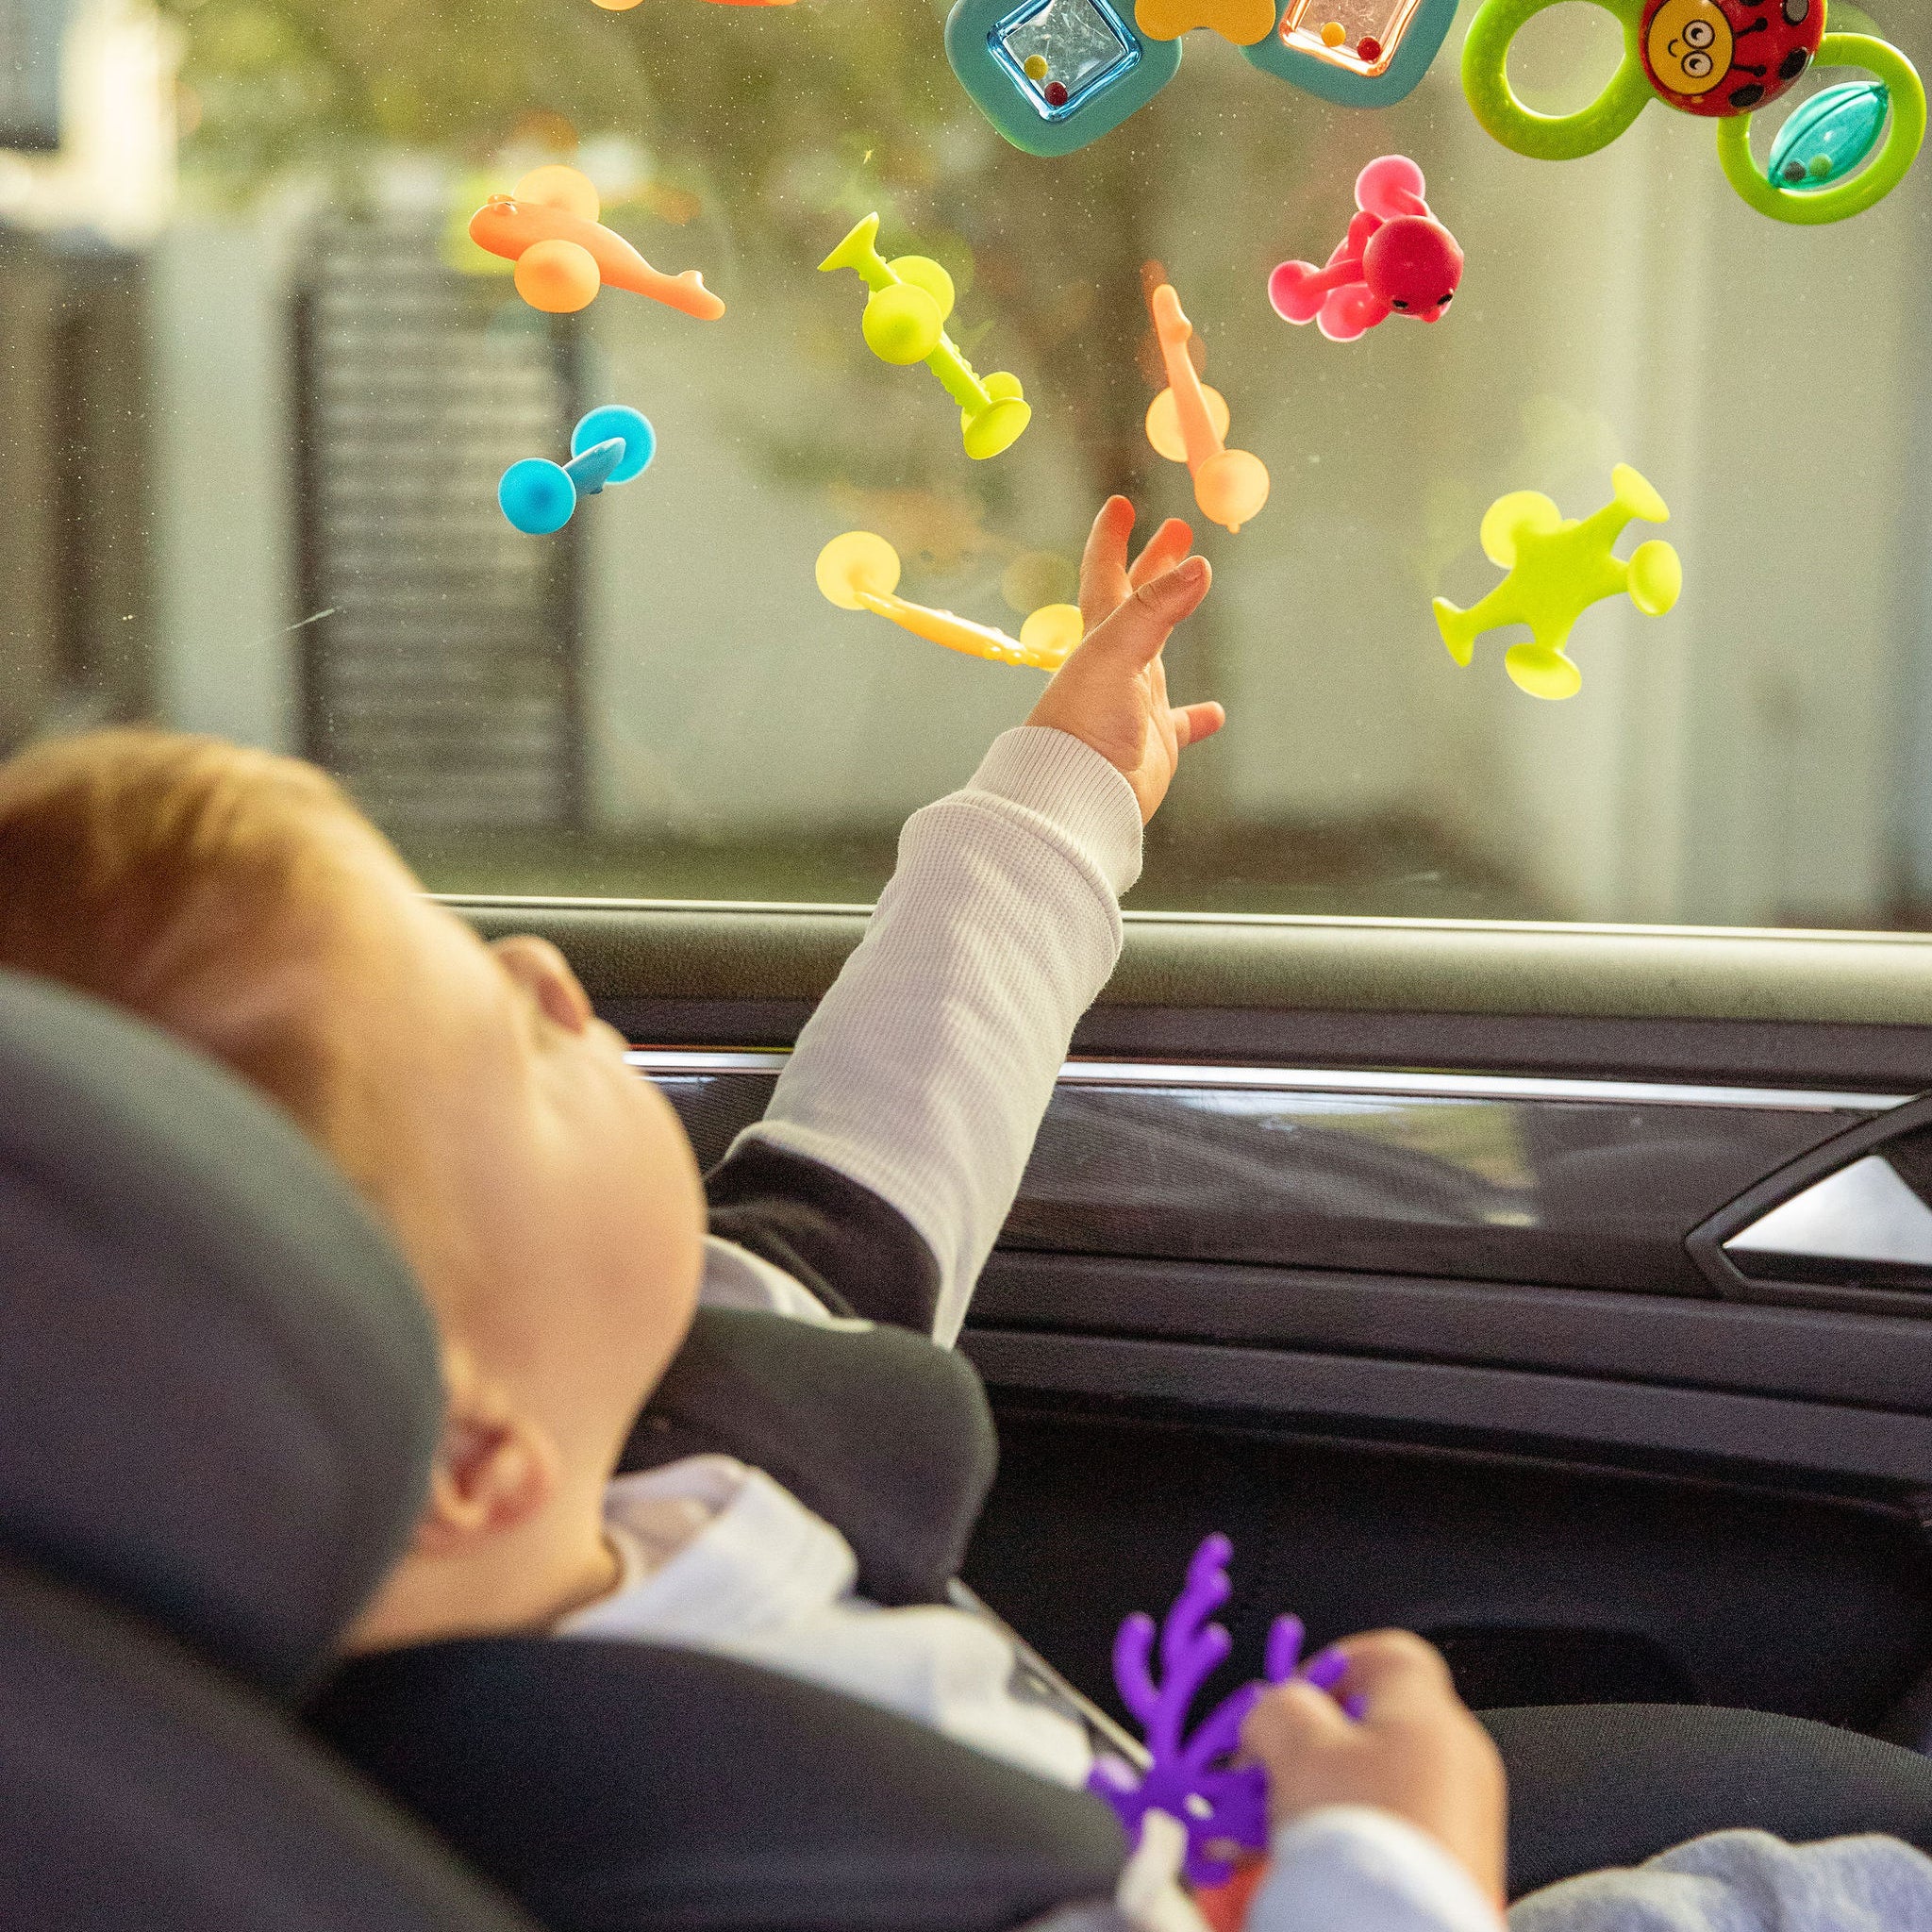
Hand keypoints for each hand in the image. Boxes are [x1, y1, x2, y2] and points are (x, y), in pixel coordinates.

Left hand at [1025, 495, 1224, 823]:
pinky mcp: (1154, 745)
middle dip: (1157, 564)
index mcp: (1099, 639)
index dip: (1111, 539)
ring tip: (1196, 596)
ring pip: (1159, 655)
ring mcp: (1136, 705)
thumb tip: (1197, 566)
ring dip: (1174, 625)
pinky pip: (1181, 726)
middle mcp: (1117, 666)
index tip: (1121, 504)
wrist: (1076, 799)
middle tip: (1180, 530)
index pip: (1105, 575)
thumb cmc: (1081, 728)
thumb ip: (1154, 611)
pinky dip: (1197, 717)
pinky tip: (1214, 713)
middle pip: (1140, 603)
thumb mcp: (1116, 657)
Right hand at [1240, 1630, 1506, 1910]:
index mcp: (1431, 1716)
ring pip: (1379, 1784)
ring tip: (1277, 1830)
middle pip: (1376, 1726)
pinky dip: (1351, 1839)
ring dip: (1325, 1797)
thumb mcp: (1295, 1747)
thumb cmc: (1362, 1837)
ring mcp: (1465, 1818)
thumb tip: (1272, 1713)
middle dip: (1315, 1746)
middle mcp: (1459, 1761)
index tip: (1291, 1699)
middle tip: (1273, 1772)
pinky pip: (1394, 1832)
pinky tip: (1310, 1862)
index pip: (1390, 1654)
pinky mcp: (1455, 1867)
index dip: (1333, 1666)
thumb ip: (1278, 1708)